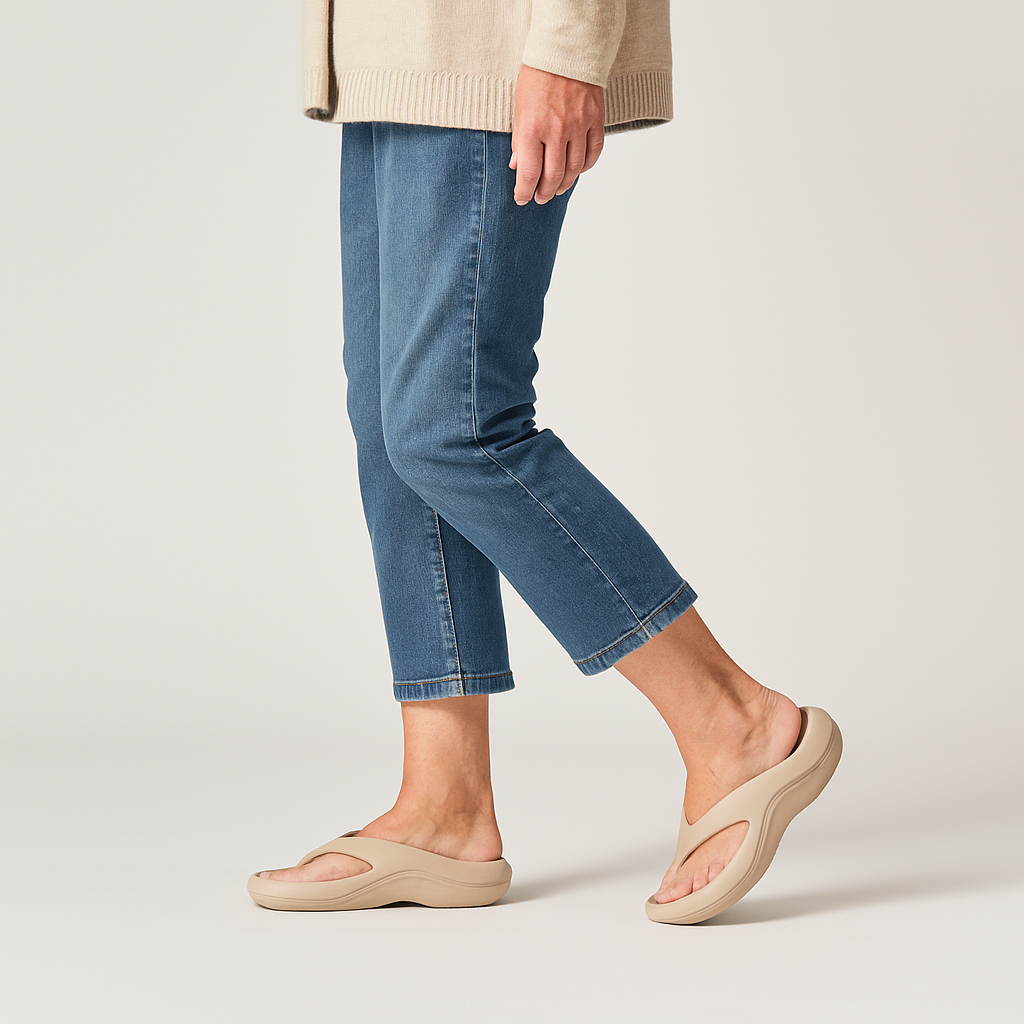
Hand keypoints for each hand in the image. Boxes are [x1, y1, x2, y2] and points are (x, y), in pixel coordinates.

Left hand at [510, 64, 605, 205]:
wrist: (565, 50)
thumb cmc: (538, 76)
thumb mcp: (519, 108)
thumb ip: (520, 140)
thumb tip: (518, 167)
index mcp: (533, 128)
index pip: (529, 173)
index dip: (524, 191)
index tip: (522, 199)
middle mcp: (557, 131)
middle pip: (553, 177)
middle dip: (545, 192)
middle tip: (540, 198)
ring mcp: (579, 126)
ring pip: (575, 170)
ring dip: (565, 184)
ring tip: (557, 188)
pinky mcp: (596, 120)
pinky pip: (593, 153)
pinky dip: (585, 166)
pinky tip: (577, 170)